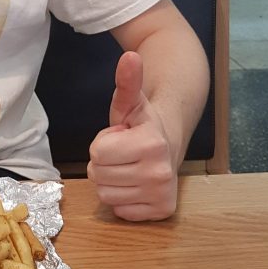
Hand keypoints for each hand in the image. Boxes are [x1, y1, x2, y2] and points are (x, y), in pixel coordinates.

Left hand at [87, 52, 176, 220]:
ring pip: (106, 195)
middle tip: (123, 153)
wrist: (170, 143)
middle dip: (105, 163)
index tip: (120, 137)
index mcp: (152, 143)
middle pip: (98, 175)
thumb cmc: (142, 124)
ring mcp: (162, 194)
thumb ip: (127, 81)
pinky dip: (123, 199)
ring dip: (111, 181)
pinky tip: (135, 183)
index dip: (103, 143)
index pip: (97, 153)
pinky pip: (120, 211)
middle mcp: (161, 172)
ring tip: (128, 166)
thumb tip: (130, 56)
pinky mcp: (162, 212)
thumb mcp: (130, 102)